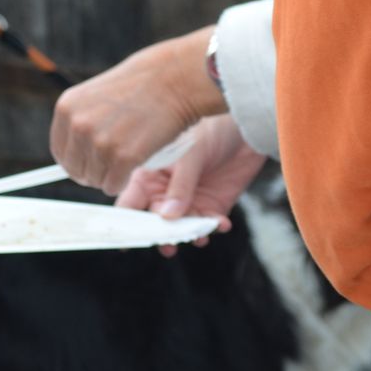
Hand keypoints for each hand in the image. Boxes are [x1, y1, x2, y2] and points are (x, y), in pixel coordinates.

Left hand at [49, 25, 225, 195]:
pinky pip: (113, 185)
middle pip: (75, 169)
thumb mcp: (98, 93)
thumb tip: (74, 148)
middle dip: (92, 172)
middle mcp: (79, 125)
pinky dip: (121, 183)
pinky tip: (131, 170)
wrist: (175, 77)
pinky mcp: (123, 157)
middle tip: (111, 164)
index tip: (89, 163)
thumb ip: (83, 117)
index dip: (75, 161)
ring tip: (125, 161)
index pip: (60, 151)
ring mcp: (100, 142)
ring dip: (108, 177)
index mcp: (67, 107)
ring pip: (94, 180)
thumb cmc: (143, 82)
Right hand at [118, 115, 265, 255]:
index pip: (129, 204)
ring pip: (180, 230)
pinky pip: (208, 226)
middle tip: (167, 244)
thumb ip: (179, 186)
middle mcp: (164, 193)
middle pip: (154, 224)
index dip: (125, 224)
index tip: (126, 242)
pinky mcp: (212, 207)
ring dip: (187, 237)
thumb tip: (168, 217)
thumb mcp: (190, 154)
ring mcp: (188, 202)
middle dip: (160, 236)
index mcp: (149, 176)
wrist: (245, 126)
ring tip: (197, 237)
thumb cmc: (209, 129)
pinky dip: (213, 229)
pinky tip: (221, 223)